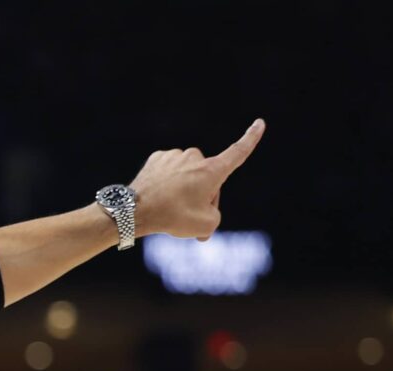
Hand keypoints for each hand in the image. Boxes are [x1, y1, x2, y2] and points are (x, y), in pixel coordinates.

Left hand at [130, 118, 264, 241]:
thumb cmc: (172, 216)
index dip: (251, 138)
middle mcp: (195, 157)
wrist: (134, 211)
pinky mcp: (157, 158)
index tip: (259, 123)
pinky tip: (158, 196)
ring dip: (184, 190)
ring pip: (187, 175)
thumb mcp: (205, 225)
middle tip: (188, 216)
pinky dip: (167, 184)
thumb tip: (204, 210)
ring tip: (170, 208)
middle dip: (203, 196)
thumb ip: (214, 216)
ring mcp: (175, 155)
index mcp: (212, 169)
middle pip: (208, 178)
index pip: (238, 152)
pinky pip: (169, 172)